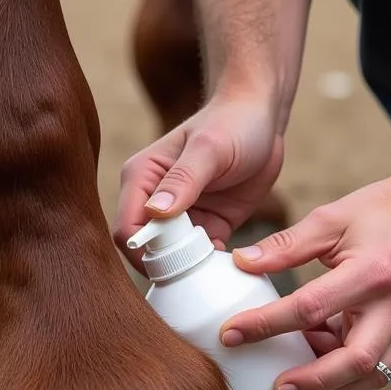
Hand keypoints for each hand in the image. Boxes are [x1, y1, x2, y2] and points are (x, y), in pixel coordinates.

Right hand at [114, 93, 283, 265]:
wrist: (263, 120)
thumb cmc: (232, 122)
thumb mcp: (209, 149)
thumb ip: (183, 180)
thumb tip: (155, 212)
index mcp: (141, 178)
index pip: (127, 228)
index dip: (143, 252)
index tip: (174, 262)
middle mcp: (154, 200)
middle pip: (145, 250)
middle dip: (167, 266)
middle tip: (198, 269)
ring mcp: (181, 216)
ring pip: (172, 259)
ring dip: (190, 270)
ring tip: (213, 269)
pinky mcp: (206, 226)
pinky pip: (201, 258)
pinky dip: (210, 267)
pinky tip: (227, 264)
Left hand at [219, 166, 390, 389]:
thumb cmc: (387, 209)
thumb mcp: (333, 218)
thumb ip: (287, 244)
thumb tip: (242, 262)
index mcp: (371, 273)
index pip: (309, 308)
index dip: (265, 324)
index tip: (231, 334)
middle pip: (355, 362)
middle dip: (313, 381)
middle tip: (276, 387)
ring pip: (372, 374)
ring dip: (333, 382)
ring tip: (295, 372)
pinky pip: (381, 364)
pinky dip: (349, 369)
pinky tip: (321, 353)